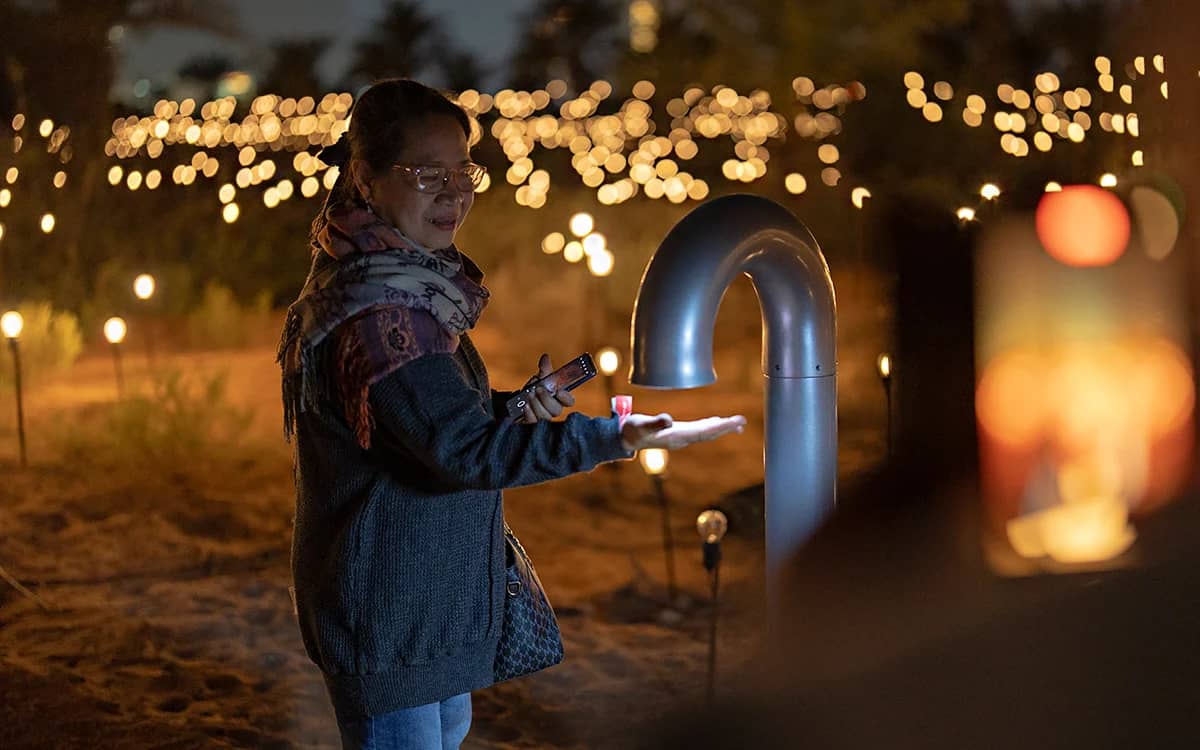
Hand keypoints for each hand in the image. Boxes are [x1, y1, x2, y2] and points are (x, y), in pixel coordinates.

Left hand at [517, 353, 575, 423]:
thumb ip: (544, 370)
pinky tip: (525, 406)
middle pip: (556, 410)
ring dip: (536, 405)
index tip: (559, 391)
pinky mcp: (533, 424)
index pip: (569, 401)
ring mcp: (544, 418)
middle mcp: (553, 410)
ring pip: (545, 416)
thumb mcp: (539, 379)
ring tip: (529, 395)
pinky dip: (529, 413)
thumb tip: (545, 357)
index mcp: (559, 399)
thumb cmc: (534, 390)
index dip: (566, 397)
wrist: (519, 401)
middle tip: (538, 390)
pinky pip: (534, 422)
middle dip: (546, 399)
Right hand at [620, 412, 746, 452]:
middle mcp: (681, 438)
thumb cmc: (632, 431)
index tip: (733, 423)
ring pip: (705, 432)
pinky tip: (715, 422)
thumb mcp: (641, 425)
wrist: (624, 439)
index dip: (719, 427)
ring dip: (720, 427)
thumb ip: (654, 423)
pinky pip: (699, 430)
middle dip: (725, 427)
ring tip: (736, 424)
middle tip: (742, 422)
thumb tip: (668, 421)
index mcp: (677, 436)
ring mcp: (680, 436)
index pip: (703, 431)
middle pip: (708, 433)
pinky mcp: (677, 432)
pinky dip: (710, 425)